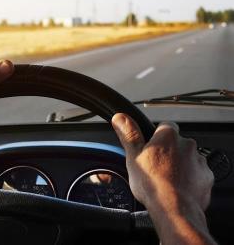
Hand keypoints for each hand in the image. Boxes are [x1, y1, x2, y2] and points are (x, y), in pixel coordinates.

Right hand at [112, 113, 215, 244]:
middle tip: (157, 167)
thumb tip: (120, 118)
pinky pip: (197, 173)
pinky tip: (179, 188)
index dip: (157, 137)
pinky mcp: (206, 176)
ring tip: (168, 180)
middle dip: (169, 152)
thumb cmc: (153, 184)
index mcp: (168, 135)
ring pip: (187, 158)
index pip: (165, 126)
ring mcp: (198, 160)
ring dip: (180, 165)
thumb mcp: (133, 156)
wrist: (174, 209)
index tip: (152, 148)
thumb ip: (129, 134)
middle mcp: (186, 144)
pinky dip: (190, 178)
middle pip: (177, 143)